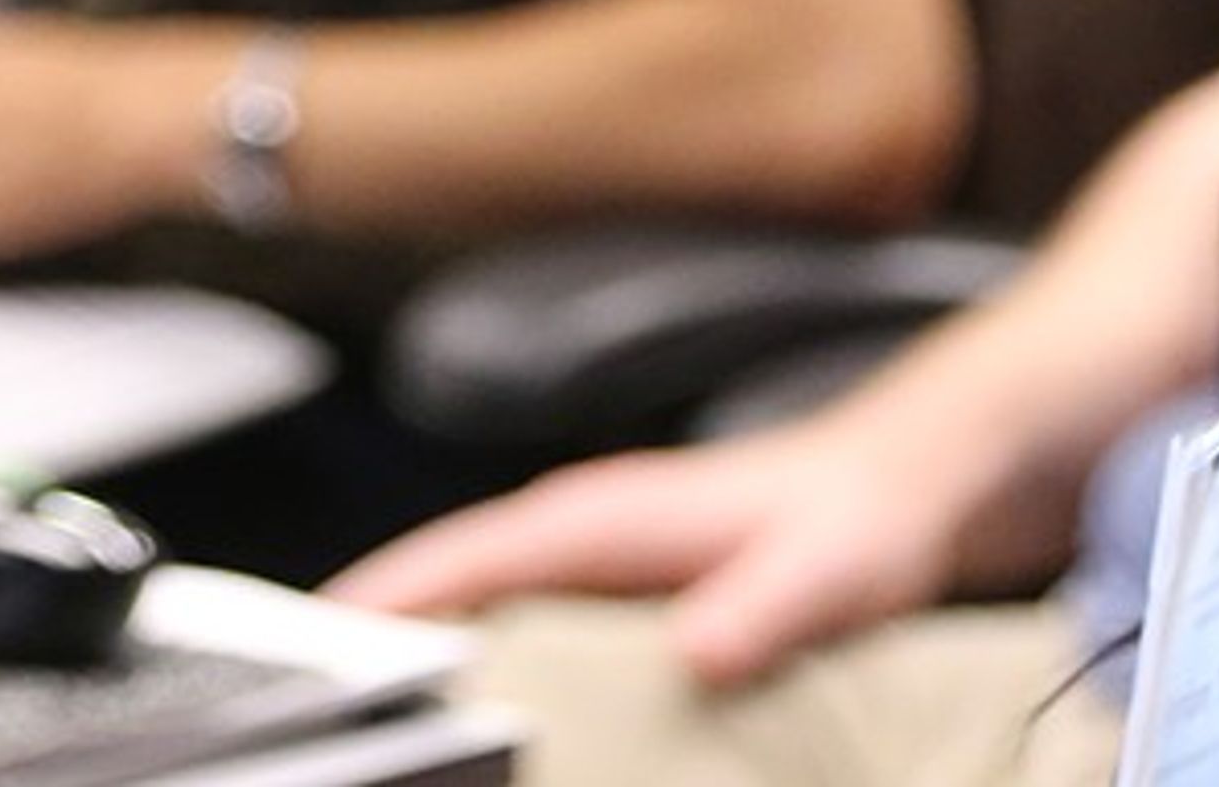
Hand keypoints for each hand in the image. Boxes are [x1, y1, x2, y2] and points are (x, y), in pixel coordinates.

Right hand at [329, 409, 977, 688]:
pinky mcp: (615, 599)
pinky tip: (480, 727)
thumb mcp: (824, 569)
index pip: (458, 563)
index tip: (309, 658)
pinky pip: (522, 636)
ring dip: (424, 661)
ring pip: (477, 614)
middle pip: (443, 590)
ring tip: (376, 732)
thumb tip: (699, 651)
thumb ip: (760, 608)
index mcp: (600, 519)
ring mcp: (593, 566)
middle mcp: (581, 535)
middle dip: (371, 643)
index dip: (378, 607)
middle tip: (315, 716)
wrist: (909, 485)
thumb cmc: (861, 514)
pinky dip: (483, 673)